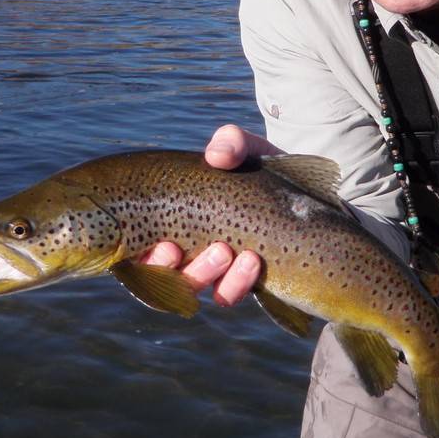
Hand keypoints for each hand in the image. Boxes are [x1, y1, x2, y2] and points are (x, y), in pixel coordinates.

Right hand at [141, 125, 282, 305]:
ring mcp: (211, 268)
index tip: (164, 243)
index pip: (138, 244)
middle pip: (157, 273)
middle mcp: (184, 247)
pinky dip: (235, 284)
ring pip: (192, 286)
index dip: (141, 253)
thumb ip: (231, 142)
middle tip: (179, 248)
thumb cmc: (258, 168)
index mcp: (170, 216)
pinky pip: (226, 295)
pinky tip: (253, 262)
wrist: (300, 189)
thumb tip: (216, 154)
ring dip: (203, 274)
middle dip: (165, 267)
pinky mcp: (239, 281)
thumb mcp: (246, 149)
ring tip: (225, 251)